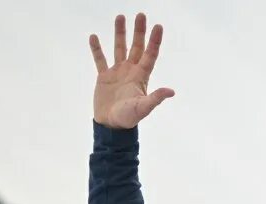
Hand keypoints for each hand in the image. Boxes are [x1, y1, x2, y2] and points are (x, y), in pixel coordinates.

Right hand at [89, 12, 174, 129]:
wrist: (111, 126)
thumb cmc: (129, 118)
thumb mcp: (143, 108)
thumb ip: (156, 98)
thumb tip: (171, 91)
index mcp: (141, 77)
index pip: (150, 55)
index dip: (154, 41)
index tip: (158, 26)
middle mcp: (130, 72)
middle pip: (137, 47)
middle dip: (139, 32)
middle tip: (141, 15)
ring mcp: (117, 73)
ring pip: (119, 48)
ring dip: (120, 33)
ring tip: (120, 17)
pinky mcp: (104, 77)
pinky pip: (100, 59)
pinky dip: (97, 49)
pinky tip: (94, 37)